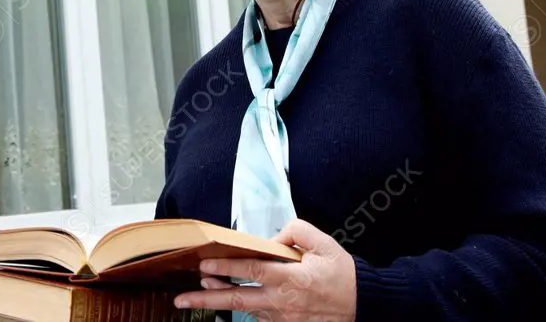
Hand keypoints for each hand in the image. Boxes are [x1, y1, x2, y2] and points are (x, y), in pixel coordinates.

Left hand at [174, 219, 356, 320]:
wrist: (363, 305)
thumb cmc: (342, 274)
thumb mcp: (323, 243)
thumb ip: (296, 231)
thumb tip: (271, 238)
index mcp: (291, 278)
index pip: (250, 271)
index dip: (226, 268)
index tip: (204, 265)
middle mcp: (283, 301)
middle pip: (237, 300)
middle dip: (206, 299)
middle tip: (182, 298)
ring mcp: (283, 318)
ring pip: (244, 310)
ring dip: (220, 302)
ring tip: (198, 294)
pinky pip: (260, 318)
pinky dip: (243, 309)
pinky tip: (229, 301)